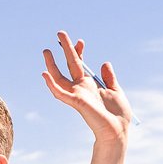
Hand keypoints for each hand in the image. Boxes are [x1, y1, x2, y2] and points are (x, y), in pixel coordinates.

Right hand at [40, 30, 133, 145]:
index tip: (81, 40)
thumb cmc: (118, 115)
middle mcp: (81, 88)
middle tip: (59, 32)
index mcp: (89, 85)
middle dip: (65, 49)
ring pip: (59, 78)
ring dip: (52, 65)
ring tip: (46, 51)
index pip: (80, 64)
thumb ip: (109, 78)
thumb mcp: (116, 91)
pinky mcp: (77, 102)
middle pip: (70, 65)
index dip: (79, 51)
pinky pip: (60, 93)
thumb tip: (105, 63)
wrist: (118, 131)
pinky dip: (52, 84)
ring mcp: (77, 95)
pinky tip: (44, 74)